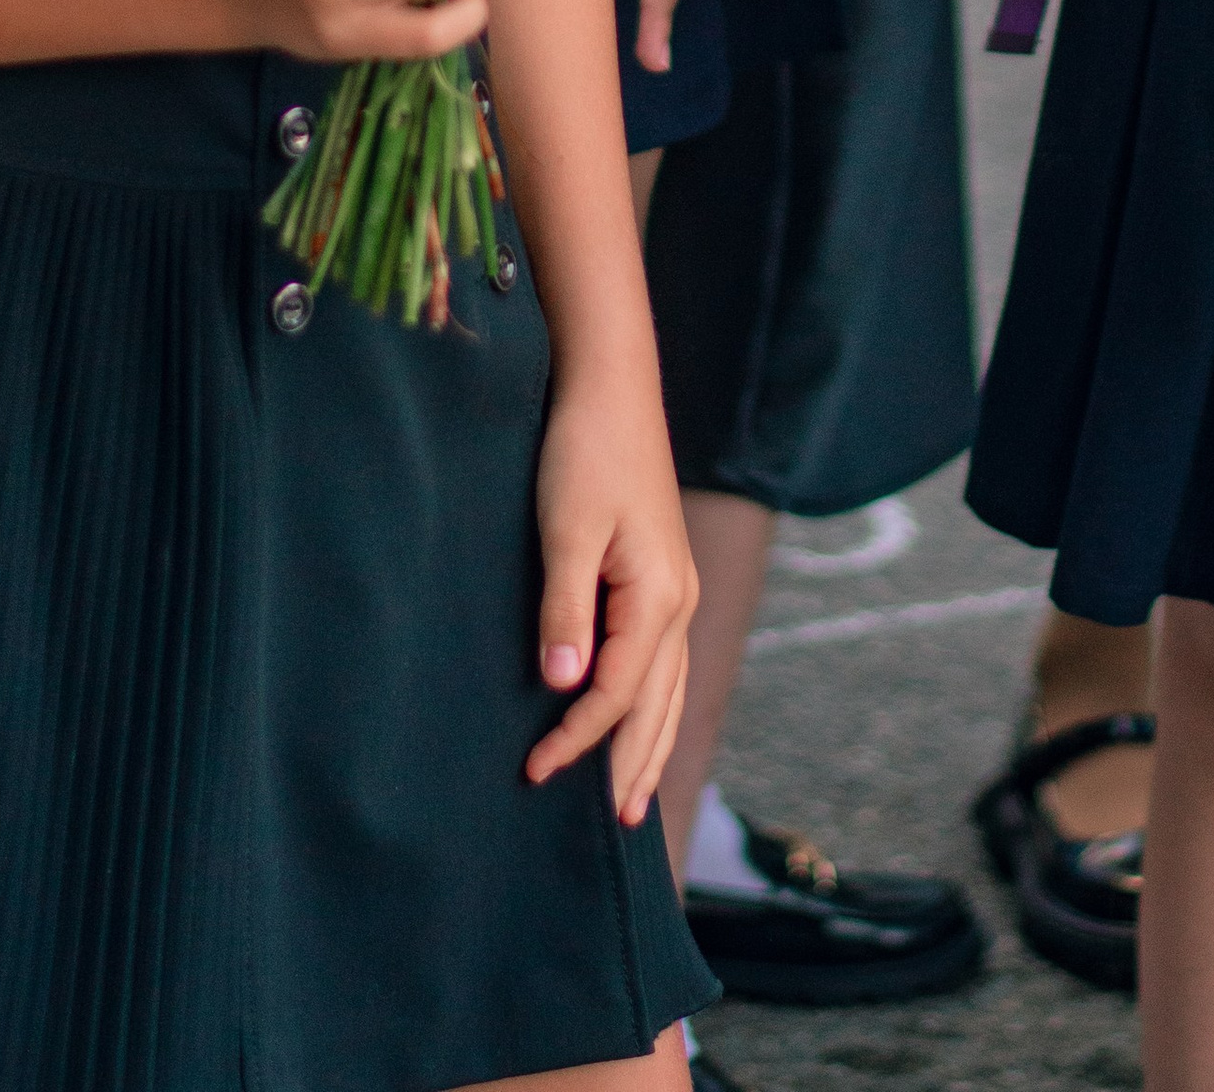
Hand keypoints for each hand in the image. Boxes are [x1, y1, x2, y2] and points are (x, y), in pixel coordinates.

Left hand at [525, 367, 697, 822]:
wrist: (612, 386)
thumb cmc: (583, 451)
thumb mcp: (566, 529)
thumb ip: (565, 609)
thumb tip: (562, 685)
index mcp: (657, 595)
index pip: (618, 693)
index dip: (577, 739)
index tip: (535, 772)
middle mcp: (678, 600)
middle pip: (658, 704)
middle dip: (633, 764)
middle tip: (616, 827)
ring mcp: (677, 588)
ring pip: (671, 687)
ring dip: (653, 743)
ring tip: (636, 798)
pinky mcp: (665, 575)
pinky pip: (667, 661)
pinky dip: (657, 704)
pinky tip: (647, 717)